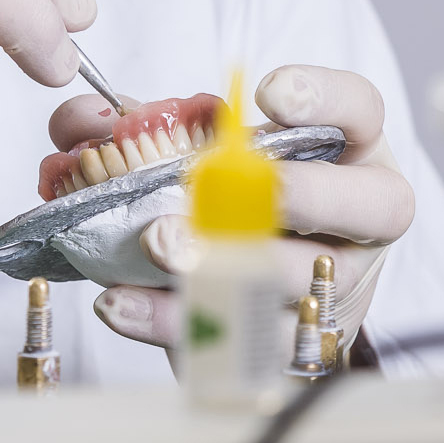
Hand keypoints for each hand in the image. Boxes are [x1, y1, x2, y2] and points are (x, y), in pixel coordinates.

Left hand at [83, 64, 412, 355]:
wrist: (264, 288)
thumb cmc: (241, 198)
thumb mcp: (207, 147)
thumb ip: (144, 125)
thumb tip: (79, 120)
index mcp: (353, 152)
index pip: (362, 109)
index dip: (323, 96)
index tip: (266, 94)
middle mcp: (362, 222)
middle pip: (364, 205)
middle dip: (292, 194)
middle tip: (219, 184)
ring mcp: (338, 289)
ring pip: (305, 282)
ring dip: (228, 262)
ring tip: (157, 247)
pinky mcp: (294, 348)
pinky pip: (243, 342)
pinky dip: (174, 322)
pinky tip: (125, 302)